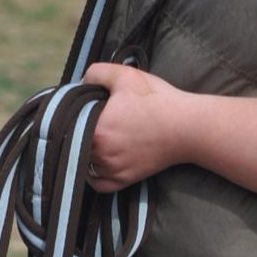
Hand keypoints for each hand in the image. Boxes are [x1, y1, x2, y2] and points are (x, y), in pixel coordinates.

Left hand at [83, 63, 190, 189]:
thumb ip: (96, 73)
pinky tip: (100, 158)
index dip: (74, 112)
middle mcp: (100, 154)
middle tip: (95, 117)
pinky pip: (97, 183)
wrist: (186, 127)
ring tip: (101, 134)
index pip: (70, 122)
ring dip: (86, 150)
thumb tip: (80, 82)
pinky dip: (94, 173)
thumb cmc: (156, 100)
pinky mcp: (123, 181)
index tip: (85, 105)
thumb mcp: (126, 75)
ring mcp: (112, 170)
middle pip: (76, 142)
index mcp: (96, 129)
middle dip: (80, 129)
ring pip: (85, 162)